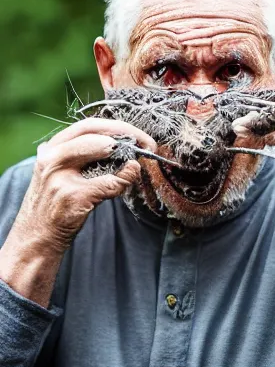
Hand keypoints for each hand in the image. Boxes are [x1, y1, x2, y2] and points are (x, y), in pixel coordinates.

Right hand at [13, 118, 156, 254]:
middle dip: (126, 132)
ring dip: (125, 151)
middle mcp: (52, 158)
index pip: (87, 125)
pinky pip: (108, 182)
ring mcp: (59, 177)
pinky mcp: (72, 198)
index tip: (137, 134)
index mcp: (51, 149)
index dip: (117, 126)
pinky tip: (129, 180)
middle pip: (94, 130)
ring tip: (137, 159)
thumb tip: (124, 150)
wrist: (34, 241)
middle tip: (147, 143)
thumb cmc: (55, 206)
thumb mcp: (61, 174)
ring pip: (101, 148)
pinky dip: (124, 179)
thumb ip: (83, 158)